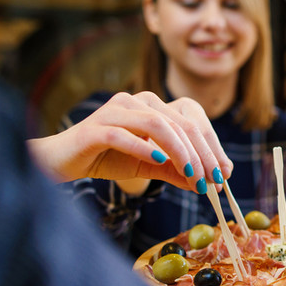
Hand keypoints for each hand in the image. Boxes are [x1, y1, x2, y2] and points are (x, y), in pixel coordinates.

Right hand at [28, 92, 232, 192]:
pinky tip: (159, 162)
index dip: (211, 148)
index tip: (222, 176)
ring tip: (192, 175)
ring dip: (179, 152)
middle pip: (179, 124)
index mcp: (153, 106)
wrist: (63, 160)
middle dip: (201, 154)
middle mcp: (137, 101)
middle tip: (211, 181)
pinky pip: (124, 134)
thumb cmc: (108, 158)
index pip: (192, 123)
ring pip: (157, 124)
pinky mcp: (95, 127)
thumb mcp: (149, 166)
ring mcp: (115, 110)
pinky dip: (144, 148)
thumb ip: (176, 171)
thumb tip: (205, 183)